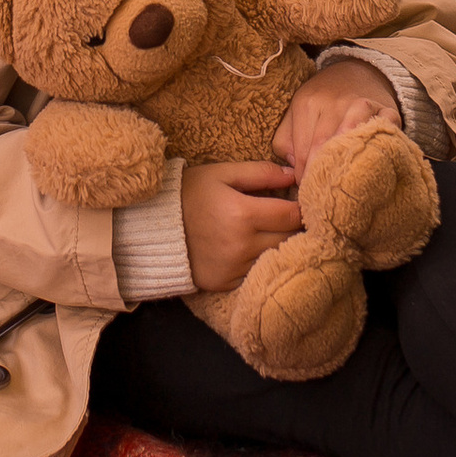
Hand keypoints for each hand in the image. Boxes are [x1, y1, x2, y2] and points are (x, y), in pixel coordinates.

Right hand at [182, 160, 302, 292]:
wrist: (154, 228)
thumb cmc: (189, 194)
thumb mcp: (222, 173)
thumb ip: (260, 173)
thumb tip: (293, 174)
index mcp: (243, 214)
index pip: (293, 215)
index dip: (301, 208)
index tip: (300, 202)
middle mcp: (242, 245)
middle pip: (290, 239)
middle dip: (294, 228)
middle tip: (289, 217)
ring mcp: (234, 268)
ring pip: (276, 258)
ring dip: (280, 246)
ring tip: (273, 232)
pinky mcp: (226, 283)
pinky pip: (257, 273)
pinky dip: (261, 262)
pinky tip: (253, 248)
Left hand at [272, 60, 400, 186]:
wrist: (359, 71)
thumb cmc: (323, 100)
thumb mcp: (296, 112)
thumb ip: (285, 141)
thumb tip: (294, 170)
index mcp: (307, 103)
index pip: (304, 151)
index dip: (304, 178)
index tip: (306, 197)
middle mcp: (334, 102)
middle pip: (326, 148)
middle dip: (323, 177)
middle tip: (323, 200)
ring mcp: (363, 105)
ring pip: (352, 140)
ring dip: (347, 166)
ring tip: (345, 189)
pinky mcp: (388, 110)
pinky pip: (383, 133)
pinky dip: (377, 150)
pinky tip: (371, 167)